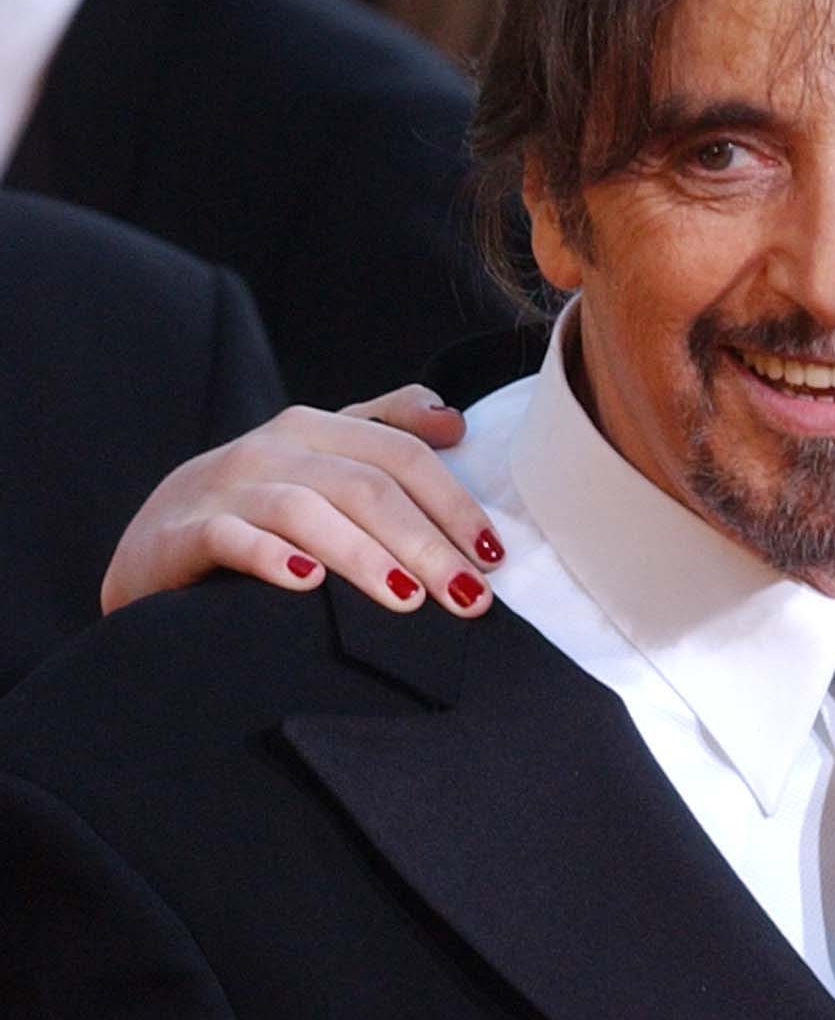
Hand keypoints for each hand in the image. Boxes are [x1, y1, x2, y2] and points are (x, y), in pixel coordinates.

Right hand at [100, 386, 498, 619]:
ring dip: (364, 555)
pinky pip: (232, 537)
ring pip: (307, 510)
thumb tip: (453, 420)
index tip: (494, 556)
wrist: (154, 547)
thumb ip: (384, 434)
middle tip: (469, 596)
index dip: (453, 502)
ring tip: (407, 599)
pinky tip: (306, 584)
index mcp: (316, 429)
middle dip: (426, 542)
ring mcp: (227, 487)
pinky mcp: (186, 532)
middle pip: (365, 486)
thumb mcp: (320, 465)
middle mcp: (273, 449)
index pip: (401, 455)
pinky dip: (271, 557)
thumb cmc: (256, 512)